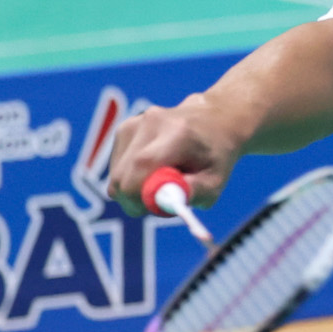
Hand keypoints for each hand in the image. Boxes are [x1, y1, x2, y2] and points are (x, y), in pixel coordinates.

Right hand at [108, 95, 245, 213]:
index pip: (141, 166)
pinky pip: (117, 168)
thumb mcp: (215, 181)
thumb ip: (194, 192)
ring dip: (134, 188)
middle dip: (134, 199)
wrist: (213, 122)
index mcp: (178, 133)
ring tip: (162, 180)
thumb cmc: (215, 157)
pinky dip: (131, 177)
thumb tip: (167, 204)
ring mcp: (134, 124)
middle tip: (158, 203)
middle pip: (121, 175)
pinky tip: (154, 169)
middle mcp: (151, 123)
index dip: (138, 196)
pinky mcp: (124, 130)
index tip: (152, 209)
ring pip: (116, 174)